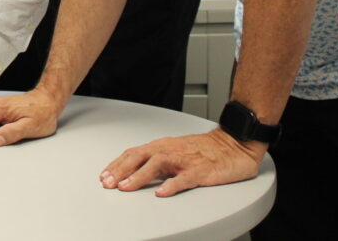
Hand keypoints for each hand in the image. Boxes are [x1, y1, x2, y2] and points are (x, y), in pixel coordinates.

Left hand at [100, 129, 266, 196]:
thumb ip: (157, 161)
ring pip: (157, 165)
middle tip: (107, 183)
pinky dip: (171, 185)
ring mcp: (185, 160)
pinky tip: (161, 192)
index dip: (117, 164)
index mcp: (162, 146)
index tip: (104, 175)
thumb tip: (135, 173)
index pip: (134, 153)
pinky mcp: (201, 170)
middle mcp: (170, 150)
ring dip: (138, 176)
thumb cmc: (205, 149)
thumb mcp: (175, 152)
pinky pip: (184, 178)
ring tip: (126, 187)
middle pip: (139, 157)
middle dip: (120, 170)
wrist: (234, 144)